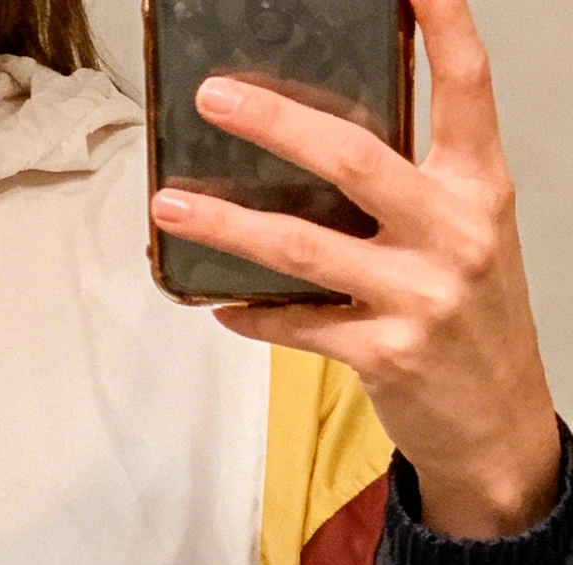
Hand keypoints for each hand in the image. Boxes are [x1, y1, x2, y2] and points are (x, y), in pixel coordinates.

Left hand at [151, 0, 561, 538]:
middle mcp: (453, 232)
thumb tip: (322, 146)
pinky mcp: (383, 354)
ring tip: (172, 203)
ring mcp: (418, 296)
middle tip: (215, 97)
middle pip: (354, 158)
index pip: (466, 83)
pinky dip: (252, 313)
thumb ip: (418, 185)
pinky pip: (298, 325)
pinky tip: (218, 302)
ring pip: (303, 247)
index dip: (442, 21)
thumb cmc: (474, 318)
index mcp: (480, 186)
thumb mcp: (469, 233)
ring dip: (226, 225)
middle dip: (275, 123)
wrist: (497, 420)